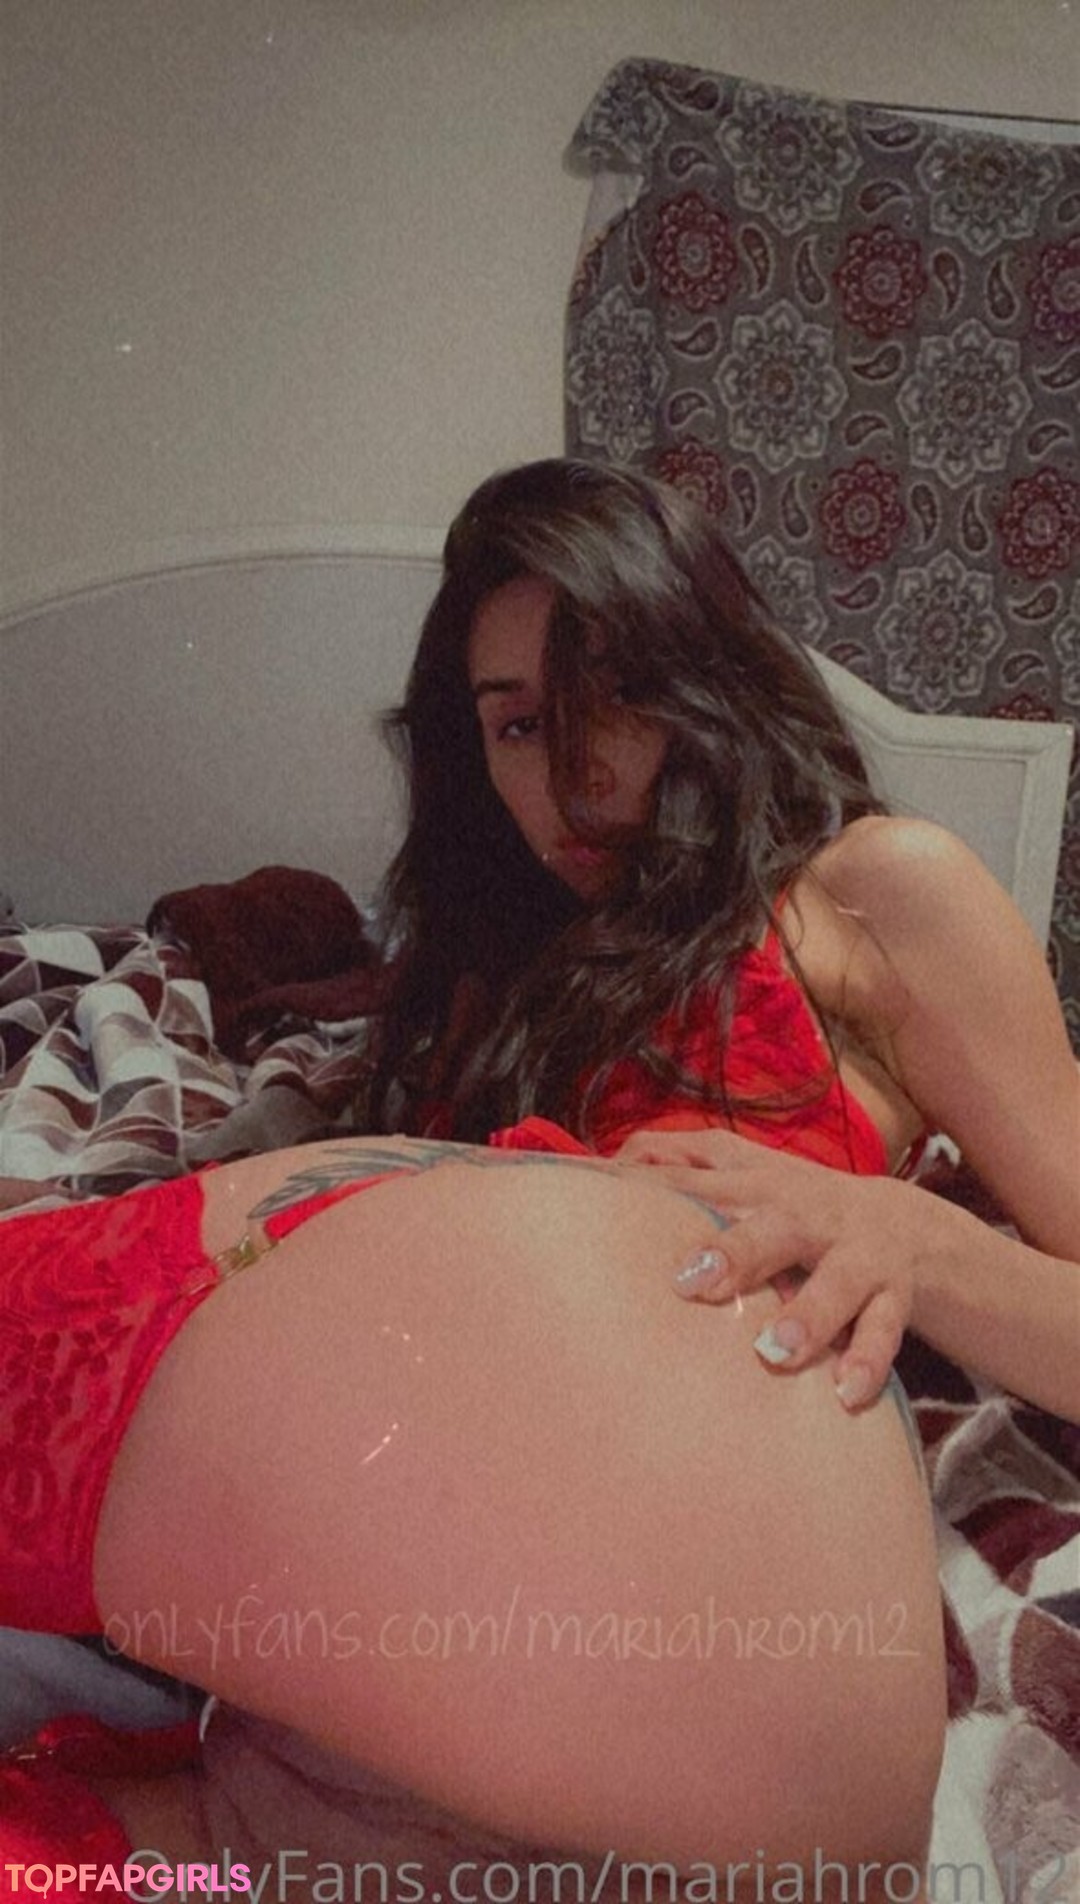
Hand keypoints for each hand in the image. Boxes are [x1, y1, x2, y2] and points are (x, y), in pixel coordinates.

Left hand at [616, 1128, 938, 1409]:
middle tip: (693, 1282)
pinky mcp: (892, 1296)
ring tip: (775, 1351)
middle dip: (737, 1253)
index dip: (659, 1192)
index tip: (608, 1208)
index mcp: (761, 1186)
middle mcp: (809, 1216)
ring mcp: (855, 1255)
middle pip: (773, 1228)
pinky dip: (867, 1360)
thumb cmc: (797, 1206)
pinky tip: (846, 1393)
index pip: (703, 1182)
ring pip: (836, 1282)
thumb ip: (684, 1164)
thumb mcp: (747, 1174)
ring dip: (808, 1316)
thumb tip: (609, 1162)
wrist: (909, 1225)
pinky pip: (884, 1330)